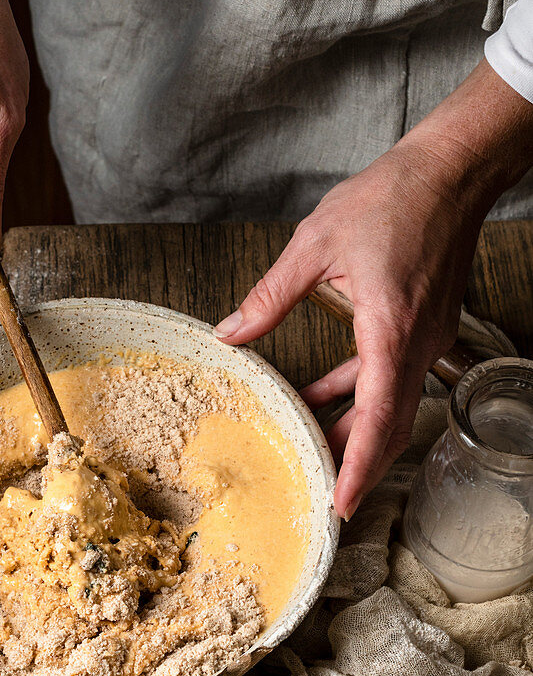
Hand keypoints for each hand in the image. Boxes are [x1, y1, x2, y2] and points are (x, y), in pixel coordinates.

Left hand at [215, 61, 532, 519]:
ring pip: (391, 406)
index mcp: (389, 329)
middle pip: (389, 425)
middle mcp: (415, 344)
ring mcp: (425, 339)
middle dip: (357, 465)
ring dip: (355, 432)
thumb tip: (230, 333)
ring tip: (316, 451)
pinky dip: (358, 395)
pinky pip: (391, 377)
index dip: (358, 465)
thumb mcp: (313, 245)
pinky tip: (322, 395)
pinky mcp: (423, 328)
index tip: (343, 503)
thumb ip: (269, 298)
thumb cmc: (391, 199)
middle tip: (326, 498)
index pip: (378, 415)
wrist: (447, 172)